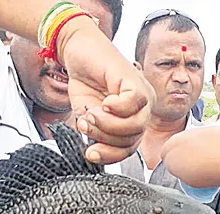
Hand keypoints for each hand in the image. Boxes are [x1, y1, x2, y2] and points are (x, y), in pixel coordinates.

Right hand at [57, 17, 155, 164]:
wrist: (77, 51)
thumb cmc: (85, 82)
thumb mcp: (87, 116)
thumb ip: (95, 135)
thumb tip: (94, 154)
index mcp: (132, 119)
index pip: (128, 148)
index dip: (110, 155)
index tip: (89, 154)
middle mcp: (142, 108)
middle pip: (132, 139)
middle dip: (105, 137)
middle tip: (86, 125)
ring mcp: (141, 93)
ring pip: (135, 125)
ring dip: (108, 125)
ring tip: (90, 115)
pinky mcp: (134, 79)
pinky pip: (134, 102)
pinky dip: (117, 108)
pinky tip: (103, 102)